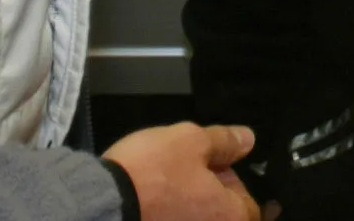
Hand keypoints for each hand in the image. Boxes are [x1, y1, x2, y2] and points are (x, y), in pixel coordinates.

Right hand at [104, 122, 261, 220]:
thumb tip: (247, 140)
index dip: (232, 180)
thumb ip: (224, 141)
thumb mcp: (190, 140)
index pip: (251, 205)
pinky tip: (151, 202)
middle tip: (186, 172)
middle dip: (208, 194)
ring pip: (194, 218)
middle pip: (222, 215)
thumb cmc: (151, 172)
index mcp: (230, 216)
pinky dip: (167, 214)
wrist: (103, 203)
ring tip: (165, 186)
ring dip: (186, 206)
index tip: (213, 165)